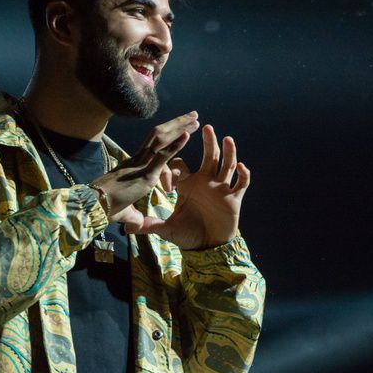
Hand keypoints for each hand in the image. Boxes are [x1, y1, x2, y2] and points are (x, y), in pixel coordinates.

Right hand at [89, 111, 199, 230]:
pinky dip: (176, 144)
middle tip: (192, 115)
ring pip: (161, 139)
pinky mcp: (145, 174)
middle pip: (159, 135)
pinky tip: (188, 134)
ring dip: (179, 126)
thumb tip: (136, 224)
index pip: (153, 147)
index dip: (168, 138)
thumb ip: (133, 216)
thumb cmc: (104, 208)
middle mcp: (138, 160)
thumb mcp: (124, 212)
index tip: (181, 132)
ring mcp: (142, 165)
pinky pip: (162, 155)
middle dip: (176, 123)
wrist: (94, 206)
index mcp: (133, 165)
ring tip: (195, 117)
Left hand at [127, 124, 250, 249]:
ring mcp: (221, 188)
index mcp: (188, 185)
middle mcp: (206, 181)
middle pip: (209, 156)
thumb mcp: (168, 229)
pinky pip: (241, 184)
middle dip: (208, 141)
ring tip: (227, 138)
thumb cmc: (189, 233)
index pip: (180, 166)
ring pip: (227, 164)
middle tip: (205, 126)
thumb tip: (128, 228)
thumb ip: (150, 225)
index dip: (173, 168)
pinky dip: (243, 175)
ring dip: (228, 151)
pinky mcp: (234, 198)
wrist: (208, 245)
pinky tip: (242, 166)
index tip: (167, 184)